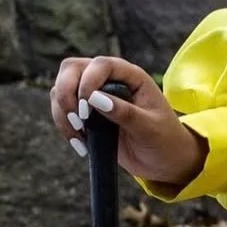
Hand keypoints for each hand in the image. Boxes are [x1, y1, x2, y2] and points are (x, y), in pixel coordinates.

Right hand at [50, 55, 207, 189]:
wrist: (164, 162)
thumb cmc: (165, 141)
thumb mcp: (150, 128)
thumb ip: (125, 113)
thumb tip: (94, 99)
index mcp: (132, 77)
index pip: (101, 64)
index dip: (88, 82)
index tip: (86, 109)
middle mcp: (111, 80)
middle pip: (73, 68)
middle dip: (67, 93)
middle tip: (77, 121)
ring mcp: (95, 94)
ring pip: (61, 88)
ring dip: (62, 111)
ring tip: (79, 136)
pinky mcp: (86, 113)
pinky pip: (62, 109)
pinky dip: (63, 125)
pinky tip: (80, 144)